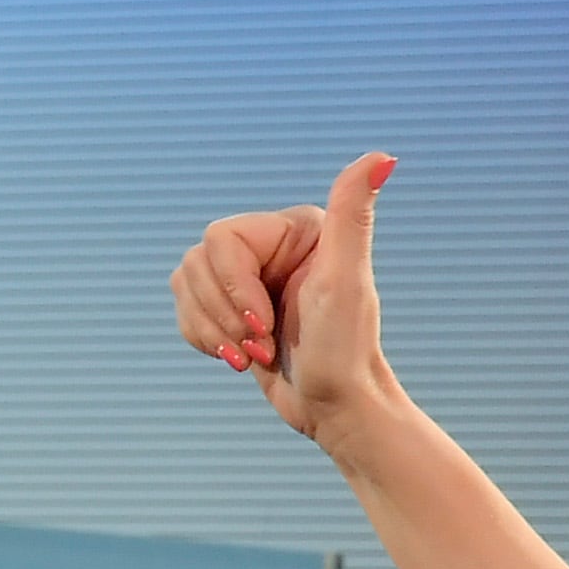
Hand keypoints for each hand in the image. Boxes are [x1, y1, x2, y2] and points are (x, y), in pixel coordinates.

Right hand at [169, 151, 404, 450]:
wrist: (338, 410)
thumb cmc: (345, 350)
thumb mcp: (347, 280)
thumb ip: (353, 215)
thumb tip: (383, 158)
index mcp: (295, 228)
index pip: (220, 240)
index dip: (233, 287)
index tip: (266, 324)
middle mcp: (271, 246)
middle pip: (196, 263)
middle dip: (223, 315)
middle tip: (264, 345)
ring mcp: (249, 278)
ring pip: (184, 285)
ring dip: (214, 331)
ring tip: (257, 355)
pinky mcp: (233, 308)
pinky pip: (185, 310)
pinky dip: (205, 339)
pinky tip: (243, 359)